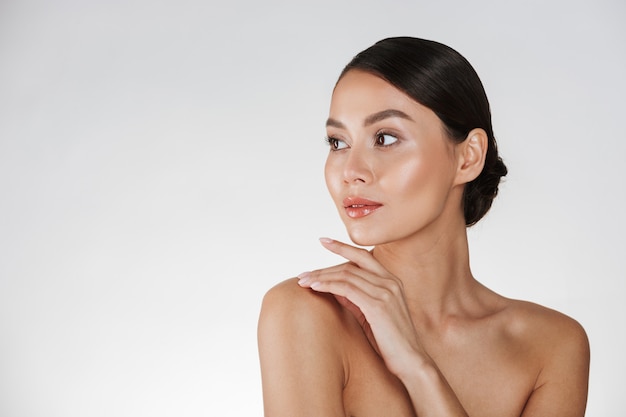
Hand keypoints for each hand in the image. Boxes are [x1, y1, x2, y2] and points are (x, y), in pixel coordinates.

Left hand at [297, 237, 424, 376]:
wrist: (411, 361)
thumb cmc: (390, 341)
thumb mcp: (371, 314)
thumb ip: (356, 298)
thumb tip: (333, 287)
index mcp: (391, 281)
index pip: (362, 256)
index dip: (342, 247)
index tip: (323, 241)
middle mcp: (390, 282)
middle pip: (350, 264)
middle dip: (324, 268)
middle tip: (303, 274)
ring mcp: (385, 292)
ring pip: (346, 274)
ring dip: (321, 277)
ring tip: (303, 282)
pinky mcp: (378, 305)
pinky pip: (346, 288)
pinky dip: (328, 285)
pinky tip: (315, 288)